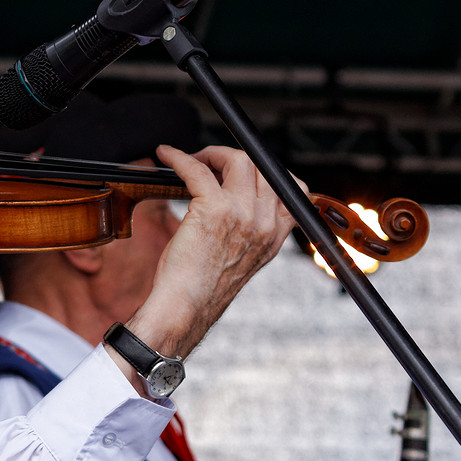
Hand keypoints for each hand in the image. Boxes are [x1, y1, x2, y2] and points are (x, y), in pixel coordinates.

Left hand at [125, 144, 301, 361]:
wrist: (187, 306)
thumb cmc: (204, 286)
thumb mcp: (244, 258)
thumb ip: (250, 231)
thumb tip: (237, 202)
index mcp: (276, 234)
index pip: (293, 188)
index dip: (266, 171)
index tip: (240, 170)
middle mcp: (265, 222)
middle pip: (262, 166)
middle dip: (233, 157)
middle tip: (208, 162)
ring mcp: (242, 214)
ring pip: (237, 161)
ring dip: (210, 153)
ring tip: (191, 159)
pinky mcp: (213, 210)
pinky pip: (198, 169)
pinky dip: (180, 158)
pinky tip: (167, 155)